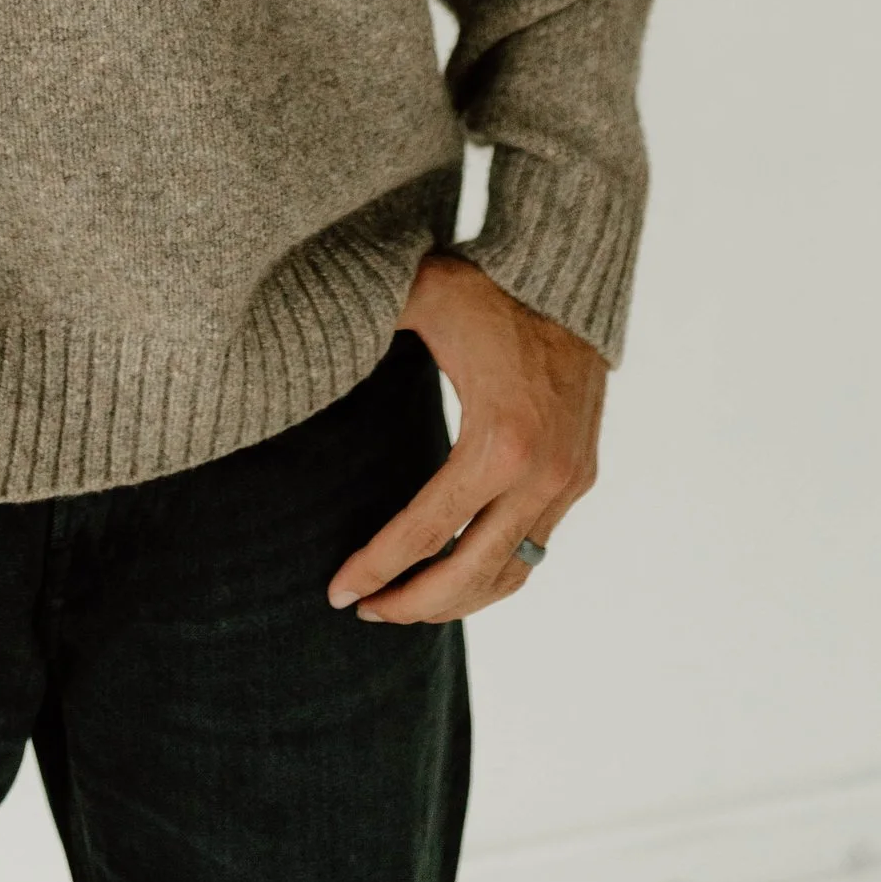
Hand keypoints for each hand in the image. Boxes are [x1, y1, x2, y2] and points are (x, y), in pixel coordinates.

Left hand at [327, 254, 604, 623]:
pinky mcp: (579, 475)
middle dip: (412, 604)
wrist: (569, 271)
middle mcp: (540, 475)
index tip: (337, 592)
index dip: (376, 568)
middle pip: (469, 576)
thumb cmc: (485, 284)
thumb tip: (301, 336)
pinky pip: (536, 549)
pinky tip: (456, 574)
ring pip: (510, 574)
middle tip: (364, 610)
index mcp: (498, 442)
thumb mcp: (419, 298)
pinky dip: (493, 574)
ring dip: (457, 601)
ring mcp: (566, 480)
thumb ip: (361, 321)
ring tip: (405, 604)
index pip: (426, 532)